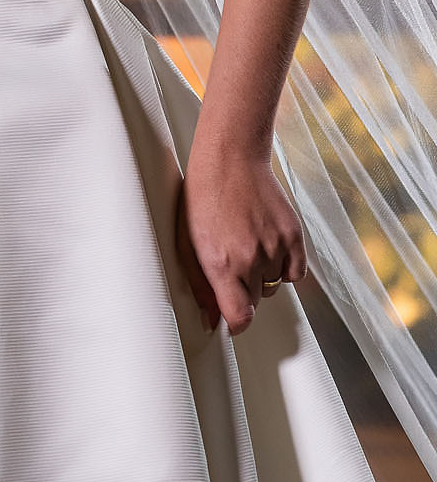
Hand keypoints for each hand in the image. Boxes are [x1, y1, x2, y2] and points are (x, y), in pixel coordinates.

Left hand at [174, 145, 307, 335]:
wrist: (230, 158)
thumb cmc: (202, 196)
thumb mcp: (187, 242)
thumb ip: (200, 285)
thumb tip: (212, 319)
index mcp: (221, 263)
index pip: (240, 317)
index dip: (235, 323)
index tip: (231, 320)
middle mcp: (251, 259)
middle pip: (255, 301)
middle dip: (242, 292)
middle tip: (231, 264)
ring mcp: (276, 247)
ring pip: (273, 286)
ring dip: (261, 276)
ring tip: (247, 245)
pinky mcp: (294, 235)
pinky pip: (295, 272)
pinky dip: (284, 267)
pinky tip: (268, 247)